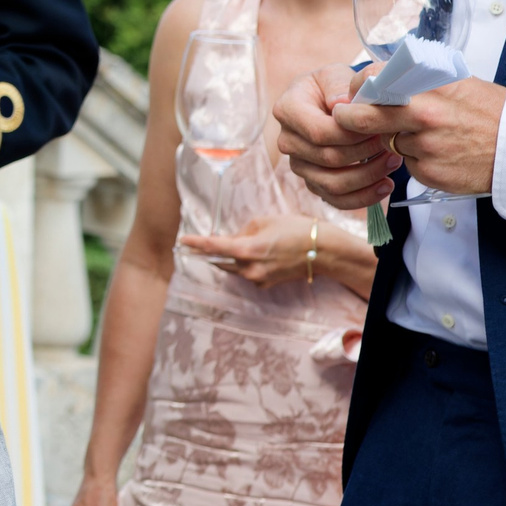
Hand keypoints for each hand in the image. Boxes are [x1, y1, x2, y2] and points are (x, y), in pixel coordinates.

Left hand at [181, 215, 332, 288]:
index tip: (182, 241)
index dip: (195, 243)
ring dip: (226, 258)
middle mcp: (249, 268)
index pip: (213, 247)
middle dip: (208, 252)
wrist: (323, 251)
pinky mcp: (266, 284)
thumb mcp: (264, 222)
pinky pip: (246, 273)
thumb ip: (242, 232)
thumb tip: (232, 239)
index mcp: (246, 250)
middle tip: (195, 245)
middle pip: (219, 260)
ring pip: (232, 268)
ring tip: (225, 246)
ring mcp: (258, 279)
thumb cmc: (295, 231)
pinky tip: (249, 255)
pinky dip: (242, 265)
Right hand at [275, 64, 397, 208]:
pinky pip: (336, 200)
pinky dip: (364, 197)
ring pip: (333, 184)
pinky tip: (386, 185)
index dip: (353, 134)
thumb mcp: (335, 75)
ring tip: (394, 161)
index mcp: (287, 110)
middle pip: (328, 158)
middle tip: (393, 142)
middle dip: (367, 153)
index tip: (379, 127)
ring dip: (369, 176)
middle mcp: (287, 140)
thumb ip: (339, 85)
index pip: (320, 132)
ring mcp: (298, 164)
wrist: (329, 102)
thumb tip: (342, 105)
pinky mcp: (312, 182)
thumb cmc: (334, 87)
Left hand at [337, 77, 505, 198]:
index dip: (357, 87)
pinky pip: (407, 163)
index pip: (372, 80)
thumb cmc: (486, 112)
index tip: (355, 91)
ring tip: (427, 135)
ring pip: (387, 142)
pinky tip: (439, 154)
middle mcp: (424, 115)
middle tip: (342, 117)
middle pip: (363, 117)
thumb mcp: (455, 83)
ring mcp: (426, 146)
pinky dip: (416, 159)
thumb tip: (377, 78)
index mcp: (428, 87)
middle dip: (347, 118)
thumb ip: (415, 82)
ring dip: (394, 140)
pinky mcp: (429, 172)